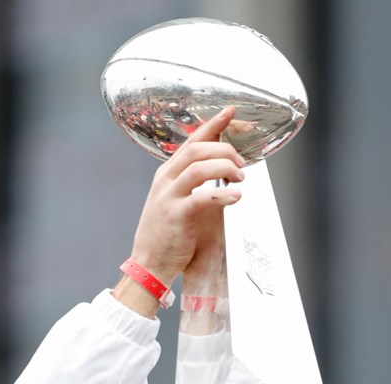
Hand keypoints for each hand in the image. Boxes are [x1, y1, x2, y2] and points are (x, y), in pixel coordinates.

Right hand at [113, 107, 243, 314]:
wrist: (149, 263)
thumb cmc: (166, 235)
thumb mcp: (176, 202)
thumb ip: (194, 185)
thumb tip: (221, 171)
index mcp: (166, 174)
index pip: (191, 141)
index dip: (212, 125)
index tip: (230, 112)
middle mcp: (165, 180)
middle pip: (197, 150)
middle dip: (224, 150)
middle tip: (241, 163)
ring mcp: (169, 197)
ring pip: (200, 168)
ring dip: (226, 168)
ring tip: (241, 178)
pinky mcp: (177, 216)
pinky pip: (202, 197)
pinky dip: (223, 195)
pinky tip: (236, 197)